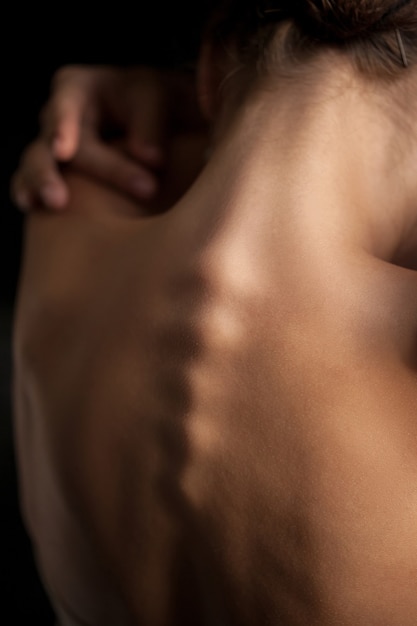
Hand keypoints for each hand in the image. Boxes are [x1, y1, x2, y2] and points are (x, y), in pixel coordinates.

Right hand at [11, 64, 206, 210]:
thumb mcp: (153, 98)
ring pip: (35, 165)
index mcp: (76, 89)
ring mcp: (51, 146)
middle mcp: (56, 117)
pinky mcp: (56, 172)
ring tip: (52, 207)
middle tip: (59, 200)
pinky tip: (31, 210)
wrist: (153, 116)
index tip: (63, 151)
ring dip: (41, 187)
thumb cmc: (149, 102)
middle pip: (48, 145)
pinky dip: (32, 195)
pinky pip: (35, 184)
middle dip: (52, 173)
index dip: (62, 127)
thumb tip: (151, 160)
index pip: (64, 106)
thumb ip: (150, 125)